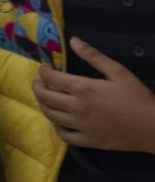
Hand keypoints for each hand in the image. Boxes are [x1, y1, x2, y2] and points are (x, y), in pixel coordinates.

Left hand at [34, 38, 154, 151]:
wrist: (154, 128)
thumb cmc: (137, 98)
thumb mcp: (118, 71)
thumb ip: (94, 56)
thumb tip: (73, 40)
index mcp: (83, 89)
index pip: (51, 79)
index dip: (43, 71)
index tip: (45, 68)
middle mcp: (78, 108)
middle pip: (45, 97)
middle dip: (37, 87)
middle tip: (39, 82)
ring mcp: (82, 126)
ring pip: (51, 116)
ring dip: (43, 105)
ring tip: (46, 98)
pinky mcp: (90, 141)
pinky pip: (64, 136)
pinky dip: (56, 127)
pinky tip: (58, 120)